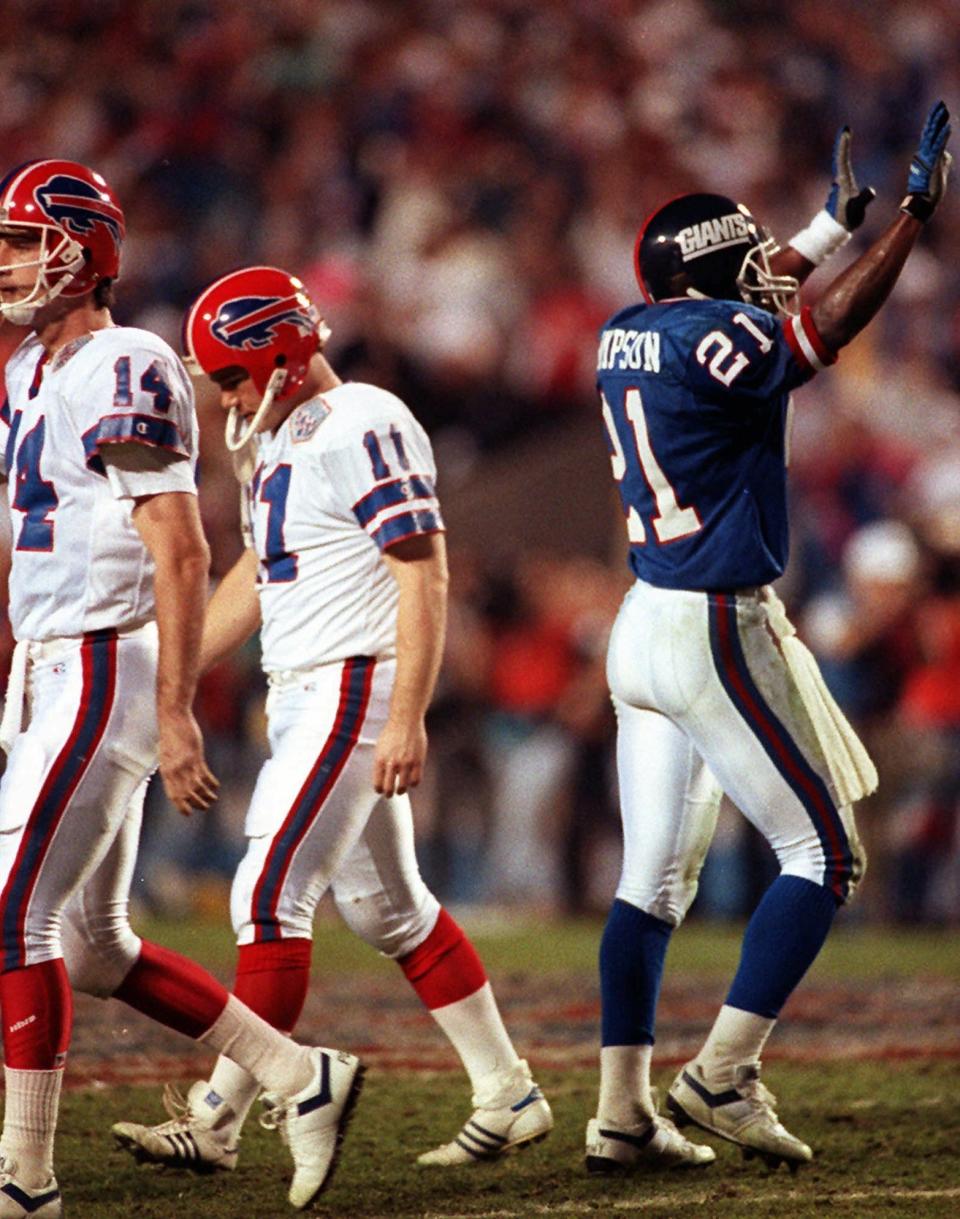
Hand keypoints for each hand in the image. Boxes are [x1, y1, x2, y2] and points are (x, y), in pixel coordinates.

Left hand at [157, 708, 219, 814]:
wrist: (173, 717)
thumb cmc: (169, 734)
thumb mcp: (166, 753)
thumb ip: (171, 767)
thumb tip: (174, 778)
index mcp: (166, 771)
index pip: (173, 795)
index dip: (181, 806)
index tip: (188, 814)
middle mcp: (175, 770)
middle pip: (187, 794)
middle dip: (197, 804)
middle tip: (205, 807)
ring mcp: (186, 763)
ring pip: (197, 787)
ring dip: (206, 796)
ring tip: (212, 800)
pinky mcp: (196, 756)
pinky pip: (205, 774)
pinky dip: (211, 782)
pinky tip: (216, 785)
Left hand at [373, 717, 426, 796]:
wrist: (406, 720)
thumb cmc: (392, 732)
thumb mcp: (380, 747)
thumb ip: (380, 762)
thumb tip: (381, 776)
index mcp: (380, 760)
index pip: (378, 784)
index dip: (379, 790)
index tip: (381, 790)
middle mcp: (392, 763)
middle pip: (389, 789)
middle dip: (389, 794)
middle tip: (390, 794)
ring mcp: (406, 763)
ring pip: (403, 787)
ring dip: (401, 790)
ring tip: (401, 789)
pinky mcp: (418, 761)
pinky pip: (416, 780)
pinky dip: (413, 783)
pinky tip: (411, 780)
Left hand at [826, 126, 875, 230]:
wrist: (835, 230)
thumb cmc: (845, 219)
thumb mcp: (856, 209)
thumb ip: (863, 199)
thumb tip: (871, 191)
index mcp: (843, 181)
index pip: (843, 159)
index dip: (844, 145)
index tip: (845, 131)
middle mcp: (839, 180)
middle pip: (840, 158)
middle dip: (843, 143)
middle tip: (845, 129)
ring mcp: (839, 184)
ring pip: (840, 164)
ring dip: (842, 149)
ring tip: (844, 135)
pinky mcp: (841, 189)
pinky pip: (843, 170)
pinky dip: (844, 160)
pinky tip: (844, 156)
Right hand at [902, 100, 952, 220]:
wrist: (924, 202)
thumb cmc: (931, 188)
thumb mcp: (939, 170)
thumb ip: (943, 160)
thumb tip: (946, 153)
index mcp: (924, 155)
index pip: (928, 134)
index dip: (933, 121)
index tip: (938, 109)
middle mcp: (923, 154)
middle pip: (929, 132)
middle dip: (935, 117)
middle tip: (940, 104)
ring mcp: (927, 158)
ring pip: (932, 137)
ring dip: (939, 123)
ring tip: (944, 110)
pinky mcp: (933, 164)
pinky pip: (938, 148)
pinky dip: (942, 137)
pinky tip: (948, 127)